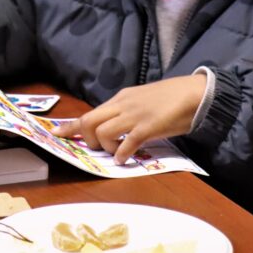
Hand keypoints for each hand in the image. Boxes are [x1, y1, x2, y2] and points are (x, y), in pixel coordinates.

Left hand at [51, 74, 206, 163]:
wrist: (196, 93)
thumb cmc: (171, 99)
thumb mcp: (142, 101)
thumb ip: (126, 111)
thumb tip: (114, 126)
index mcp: (121, 99)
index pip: (89, 112)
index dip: (70, 126)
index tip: (56, 134)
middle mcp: (123, 105)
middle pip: (89, 121)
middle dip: (87, 139)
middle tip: (99, 148)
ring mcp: (135, 115)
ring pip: (103, 132)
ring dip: (106, 147)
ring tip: (117, 152)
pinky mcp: (149, 126)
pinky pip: (127, 142)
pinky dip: (122, 154)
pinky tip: (126, 159)